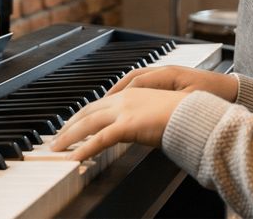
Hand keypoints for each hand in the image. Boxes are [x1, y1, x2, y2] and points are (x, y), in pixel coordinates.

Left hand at [48, 87, 186, 160]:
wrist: (195, 113)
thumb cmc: (183, 114)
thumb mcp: (157, 114)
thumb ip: (141, 120)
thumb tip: (134, 131)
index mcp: (131, 94)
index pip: (99, 104)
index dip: (82, 115)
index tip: (71, 125)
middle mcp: (124, 99)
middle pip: (88, 111)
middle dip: (69, 125)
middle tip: (57, 137)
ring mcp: (124, 110)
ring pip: (88, 123)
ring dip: (69, 137)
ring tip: (56, 149)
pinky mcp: (127, 125)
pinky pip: (99, 139)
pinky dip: (84, 149)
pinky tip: (74, 158)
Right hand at [106, 65, 237, 101]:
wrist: (232, 91)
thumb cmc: (215, 98)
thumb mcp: (191, 104)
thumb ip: (170, 107)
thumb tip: (151, 113)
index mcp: (169, 74)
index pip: (137, 82)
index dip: (120, 94)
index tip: (108, 106)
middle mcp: (166, 70)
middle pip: (133, 78)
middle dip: (115, 91)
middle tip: (99, 105)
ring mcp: (168, 74)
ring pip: (137, 79)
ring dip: (121, 90)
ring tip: (107, 103)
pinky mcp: (171, 80)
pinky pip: (145, 83)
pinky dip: (132, 91)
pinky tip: (127, 101)